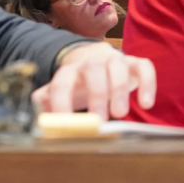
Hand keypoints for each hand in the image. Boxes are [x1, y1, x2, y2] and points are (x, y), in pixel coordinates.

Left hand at [31, 42, 155, 119]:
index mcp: (70, 70)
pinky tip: (146, 103)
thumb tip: (36, 117)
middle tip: (100, 119)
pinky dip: (147, 83)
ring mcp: (116, 59)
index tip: (64, 123)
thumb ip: (47, 101)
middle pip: (93, 70)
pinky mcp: (136, 63)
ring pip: (118, 66)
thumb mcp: (62, 91)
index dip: (61, 102)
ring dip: (119, 89)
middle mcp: (93, 61)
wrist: (98, 59)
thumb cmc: (79, 83)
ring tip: (120, 114)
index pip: (62, 82)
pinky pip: (144, 67)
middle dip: (97, 94)